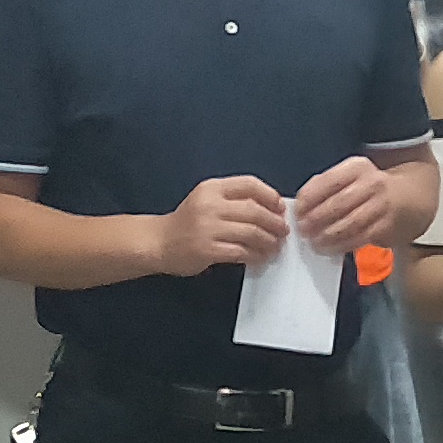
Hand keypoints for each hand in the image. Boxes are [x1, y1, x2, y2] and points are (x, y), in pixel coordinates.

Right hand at [157, 175, 289, 274]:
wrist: (159, 242)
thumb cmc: (188, 222)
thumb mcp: (206, 200)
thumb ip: (233, 200)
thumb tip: (271, 209)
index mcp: (212, 188)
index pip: (249, 184)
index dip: (270, 196)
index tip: (280, 207)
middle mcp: (210, 204)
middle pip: (254, 210)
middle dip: (274, 222)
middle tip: (283, 231)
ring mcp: (207, 227)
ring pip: (250, 232)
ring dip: (268, 241)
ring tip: (275, 246)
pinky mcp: (207, 249)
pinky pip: (240, 252)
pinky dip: (255, 256)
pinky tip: (260, 258)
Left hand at [288, 156, 398, 252]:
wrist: (411, 196)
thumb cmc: (372, 187)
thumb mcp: (352, 176)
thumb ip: (327, 185)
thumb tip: (301, 204)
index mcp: (357, 167)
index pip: (328, 181)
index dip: (309, 198)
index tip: (297, 211)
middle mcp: (371, 183)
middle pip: (338, 203)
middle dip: (317, 219)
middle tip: (303, 230)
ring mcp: (381, 205)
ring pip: (350, 223)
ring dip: (328, 235)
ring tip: (314, 242)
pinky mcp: (386, 225)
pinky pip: (361, 237)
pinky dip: (343, 245)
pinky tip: (330, 248)